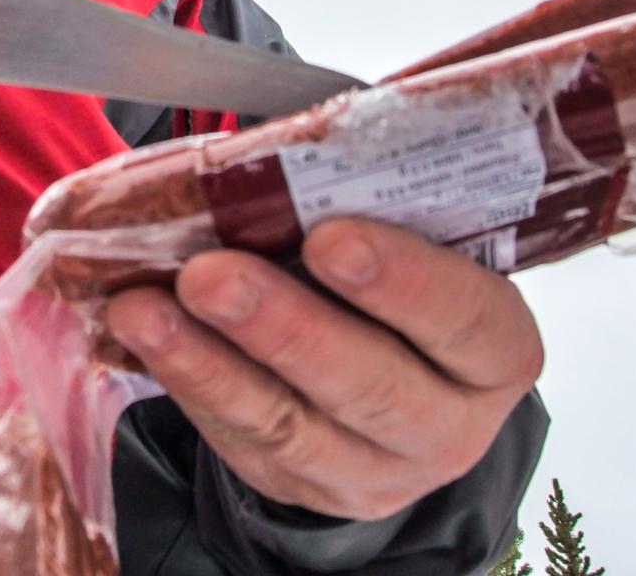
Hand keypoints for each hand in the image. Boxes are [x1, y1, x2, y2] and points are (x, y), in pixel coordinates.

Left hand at [104, 218, 543, 520]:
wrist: (387, 378)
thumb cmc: (399, 283)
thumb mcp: (415, 244)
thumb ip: (372, 204)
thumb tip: (281, 150)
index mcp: (494, 350)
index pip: (467, 319)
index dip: (403, 281)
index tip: (330, 238)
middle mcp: (445, 423)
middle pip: (371, 385)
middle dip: (283, 327)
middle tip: (212, 275)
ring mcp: (371, 467)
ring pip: (289, 425)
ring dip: (207, 361)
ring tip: (145, 308)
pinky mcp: (298, 486)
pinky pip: (238, 439)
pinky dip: (185, 380)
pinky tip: (141, 333)